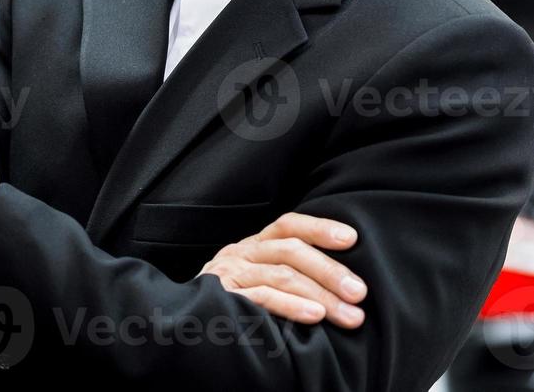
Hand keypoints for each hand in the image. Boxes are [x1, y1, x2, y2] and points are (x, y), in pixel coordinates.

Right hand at [199, 213, 366, 327]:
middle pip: (289, 250)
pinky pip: (261, 296)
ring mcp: (230, 273)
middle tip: (360, 292)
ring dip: (320, 294)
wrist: (187, 321)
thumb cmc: (237, 303)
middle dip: (329, 270)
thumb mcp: (260, 279)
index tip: (352, 238)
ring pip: (281, 274)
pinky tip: (315, 315)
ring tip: (349, 314)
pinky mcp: (222, 296)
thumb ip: (290, 273)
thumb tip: (344, 282)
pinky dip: (291, 305)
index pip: (288, 226)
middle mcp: (241, 253)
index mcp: (254, 245)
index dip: (319, 228)